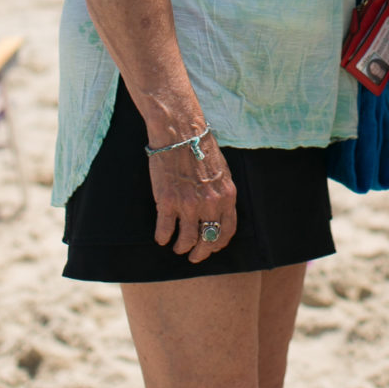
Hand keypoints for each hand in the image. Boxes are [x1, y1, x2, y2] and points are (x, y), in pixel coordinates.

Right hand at [147, 135, 237, 261]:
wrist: (179, 132)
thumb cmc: (200, 146)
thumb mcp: (221, 171)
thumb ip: (221, 193)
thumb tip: (217, 212)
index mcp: (227, 195)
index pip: (227, 230)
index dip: (219, 243)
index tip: (212, 248)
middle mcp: (210, 204)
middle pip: (208, 240)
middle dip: (201, 253)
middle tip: (194, 256)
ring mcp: (188, 205)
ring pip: (186, 240)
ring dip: (181, 247)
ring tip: (177, 247)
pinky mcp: (167, 202)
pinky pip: (165, 230)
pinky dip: (162, 237)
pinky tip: (161, 236)